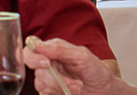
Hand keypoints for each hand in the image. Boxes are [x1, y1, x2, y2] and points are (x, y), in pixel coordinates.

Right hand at [21, 37, 136, 94]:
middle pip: (37, 71)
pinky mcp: (50, 93)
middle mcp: (48, 64)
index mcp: (53, 50)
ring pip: (41, 85)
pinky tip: (69, 93)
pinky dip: (57, 94)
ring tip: (77, 88)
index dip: (34, 58)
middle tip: (73, 84)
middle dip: (56, 79)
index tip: (47, 64)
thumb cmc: (97, 71)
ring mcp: (48, 80)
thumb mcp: (82, 56)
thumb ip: (60, 50)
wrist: (105, 91)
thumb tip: (39, 45)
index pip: (31, 51)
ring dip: (61, 89)